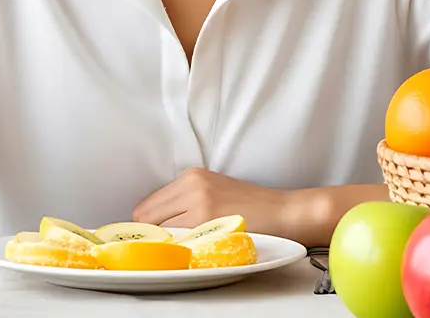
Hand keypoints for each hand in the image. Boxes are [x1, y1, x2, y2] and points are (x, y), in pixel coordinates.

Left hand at [132, 168, 299, 241]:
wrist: (282, 212)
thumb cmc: (251, 206)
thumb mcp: (213, 192)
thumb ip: (185, 202)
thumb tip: (154, 225)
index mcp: (191, 176)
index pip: (148, 206)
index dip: (147, 226)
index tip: (152, 238)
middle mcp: (191, 185)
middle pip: (147, 217)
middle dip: (152, 235)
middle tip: (164, 248)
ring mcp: (198, 203)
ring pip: (160, 231)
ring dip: (166, 243)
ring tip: (180, 250)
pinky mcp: (207, 220)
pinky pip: (178, 240)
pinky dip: (179, 248)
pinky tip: (190, 252)